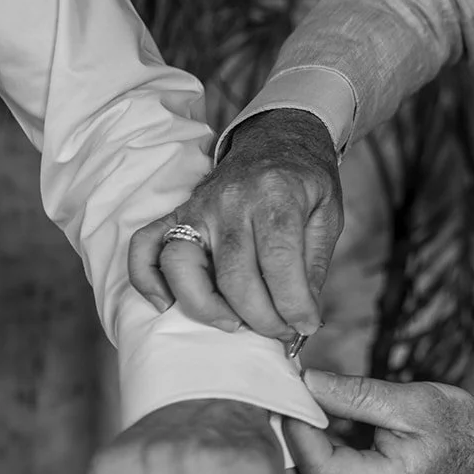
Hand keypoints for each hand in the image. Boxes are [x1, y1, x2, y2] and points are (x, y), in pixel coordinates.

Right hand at [130, 107, 341, 338]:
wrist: (277, 142)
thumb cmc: (306, 183)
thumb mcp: (329, 215)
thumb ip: (314, 264)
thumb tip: (302, 315)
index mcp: (276, 194)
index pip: (278, 260)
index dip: (293, 303)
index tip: (306, 325)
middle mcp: (230, 201)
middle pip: (234, 273)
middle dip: (260, 317)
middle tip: (280, 331)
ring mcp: (198, 207)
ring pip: (183, 266)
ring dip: (207, 307)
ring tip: (235, 323)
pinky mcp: (177, 214)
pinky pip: (145, 246)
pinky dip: (147, 280)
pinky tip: (167, 305)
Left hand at [282, 371, 473, 473]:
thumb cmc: (458, 427)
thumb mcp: (409, 401)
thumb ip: (354, 394)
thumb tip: (307, 381)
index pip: (317, 467)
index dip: (296, 428)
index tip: (292, 391)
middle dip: (278, 451)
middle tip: (277, 406)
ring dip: (288, 457)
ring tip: (289, 412)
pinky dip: (305, 461)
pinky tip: (306, 426)